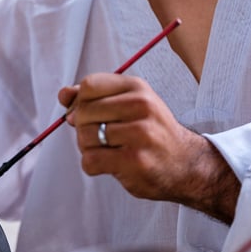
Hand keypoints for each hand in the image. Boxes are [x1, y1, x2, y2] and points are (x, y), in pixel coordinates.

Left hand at [59, 73, 239, 222]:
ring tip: (107, 150)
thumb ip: (94, 97)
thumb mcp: (129, 104)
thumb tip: (63, 95)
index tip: (88, 114)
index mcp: (137, 87)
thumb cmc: (151, 132)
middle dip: (82, 127)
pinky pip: (90, 161)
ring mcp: (140, 134)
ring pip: (84, 136)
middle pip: (83, 111)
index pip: (89, 85)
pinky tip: (109, 164)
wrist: (186, 165)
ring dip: (88, 147)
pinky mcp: (135, 161)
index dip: (79, 102)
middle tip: (99, 137)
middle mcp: (141, 106)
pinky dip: (92, 165)